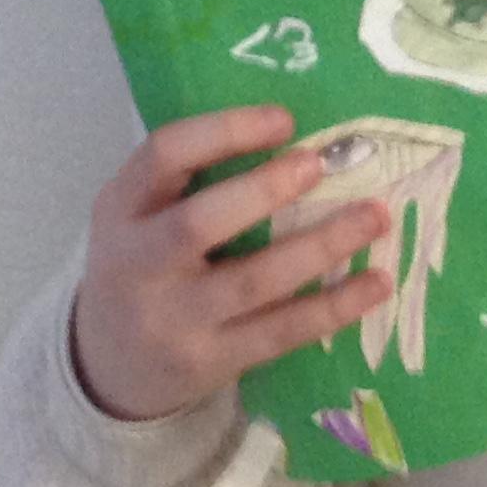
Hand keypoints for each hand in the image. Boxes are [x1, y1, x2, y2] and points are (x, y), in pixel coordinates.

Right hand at [71, 104, 392, 422]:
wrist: (110, 366)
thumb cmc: (145, 264)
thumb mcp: (140, 214)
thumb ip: (192, 178)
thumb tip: (297, 134)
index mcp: (120, 208)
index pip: (162, 155)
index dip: (225, 131)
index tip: (284, 120)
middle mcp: (138, 263)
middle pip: (200, 223)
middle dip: (264, 190)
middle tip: (320, 164)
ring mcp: (174, 320)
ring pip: (253, 281)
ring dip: (322, 246)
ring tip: (376, 216)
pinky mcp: (210, 362)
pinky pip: (280, 332)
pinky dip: (334, 307)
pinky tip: (376, 283)